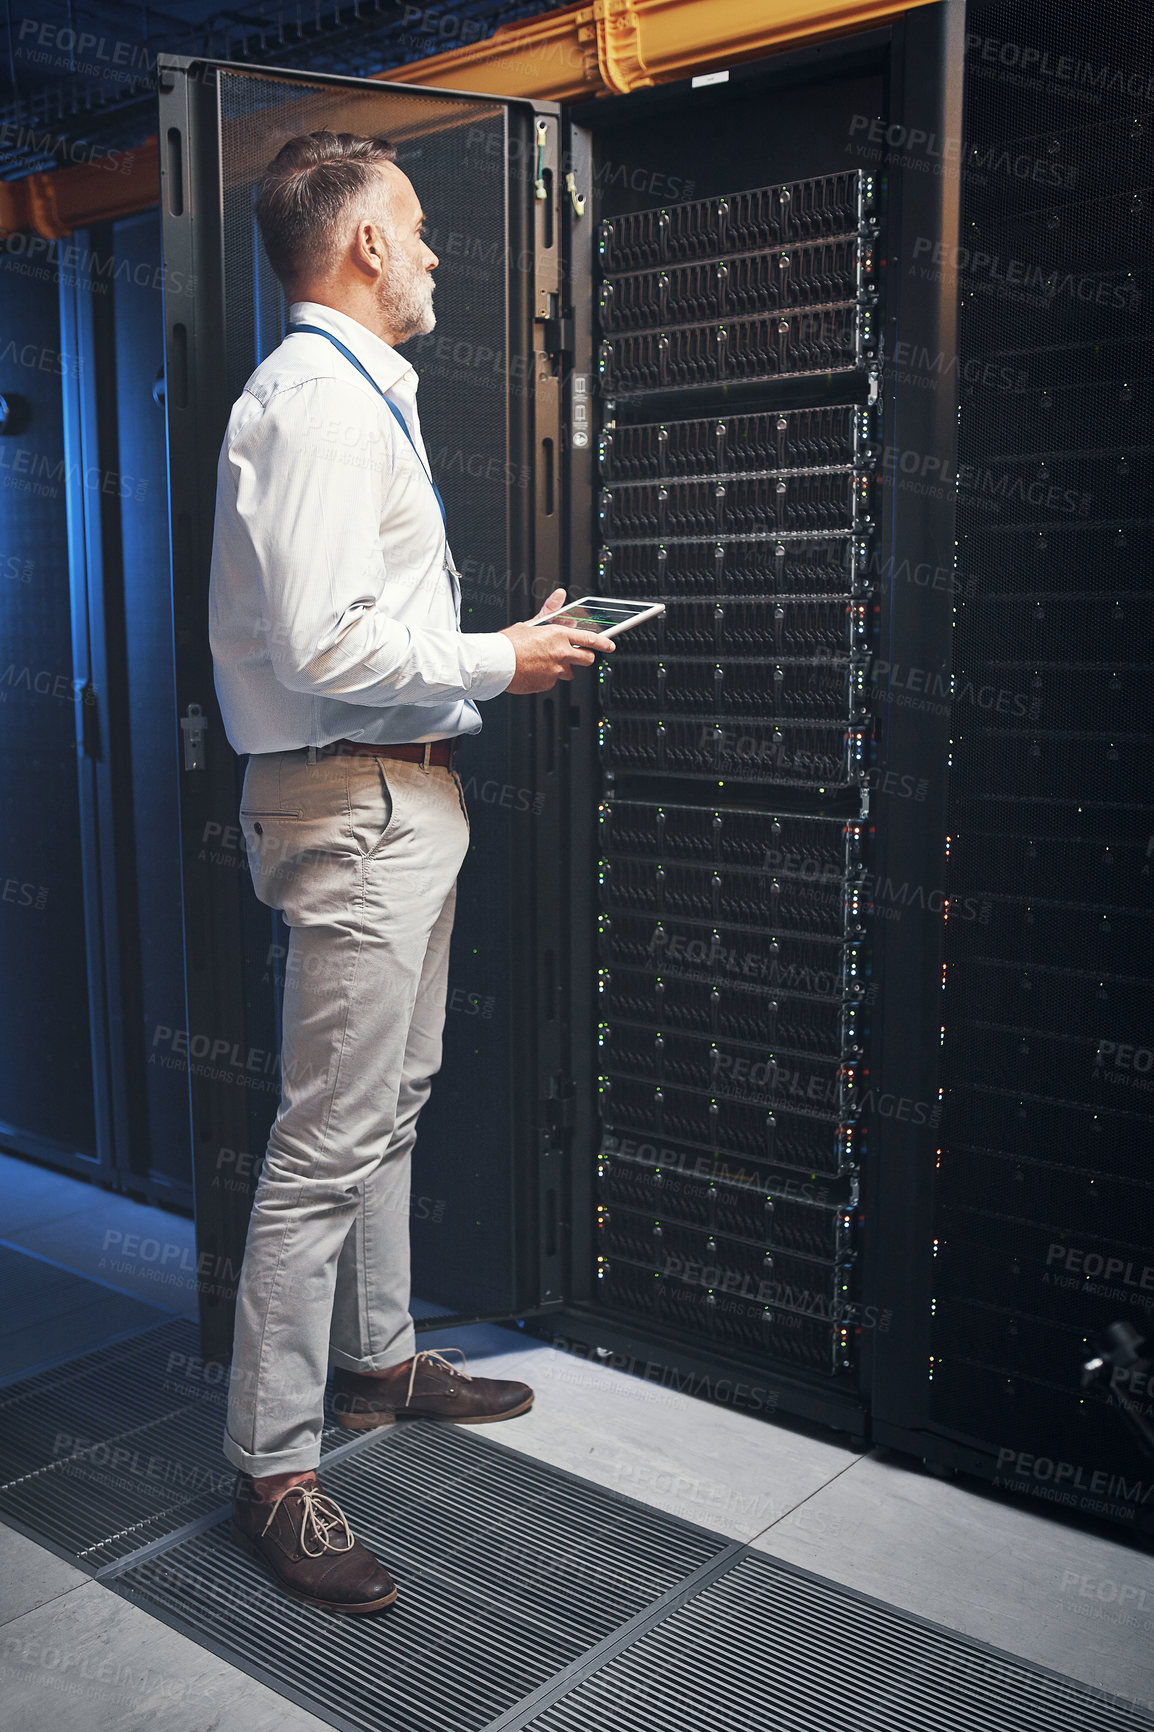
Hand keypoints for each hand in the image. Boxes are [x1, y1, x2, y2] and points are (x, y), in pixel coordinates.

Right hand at [501, 588, 615, 693]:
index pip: (590, 639)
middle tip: (578, 656)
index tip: (610, 646)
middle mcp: (560, 654)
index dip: (604, 643)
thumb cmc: (509, 643)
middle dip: (585, 657)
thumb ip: (550, 611)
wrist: (496, 663)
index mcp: (558, 635)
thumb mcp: (531, 623)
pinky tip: (534, 671)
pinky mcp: (547, 684)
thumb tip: (560, 595)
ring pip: (569, 672)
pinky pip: (552, 682)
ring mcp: (555, 671)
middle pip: (586, 659)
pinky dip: (546, 677)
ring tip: (546, 662)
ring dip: (563, 668)